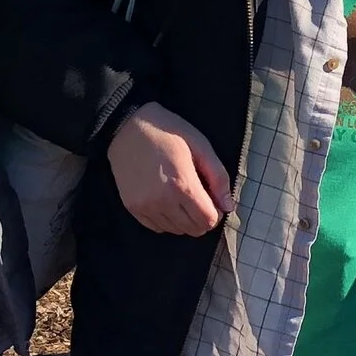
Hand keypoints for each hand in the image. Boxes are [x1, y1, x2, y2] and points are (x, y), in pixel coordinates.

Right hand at [107, 102, 233, 235]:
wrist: (126, 126)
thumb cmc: (167, 131)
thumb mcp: (200, 145)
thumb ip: (218, 177)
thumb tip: (229, 206)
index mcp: (183, 185)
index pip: (209, 220)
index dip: (216, 212)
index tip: (212, 199)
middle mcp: (163, 201)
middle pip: (194, 229)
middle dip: (202, 217)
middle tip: (199, 198)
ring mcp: (145, 206)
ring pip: (176, 230)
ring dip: (185, 219)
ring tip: (181, 196)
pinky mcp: (132, 207)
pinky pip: (157, 227)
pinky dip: (167, 220)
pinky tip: (166, 200)